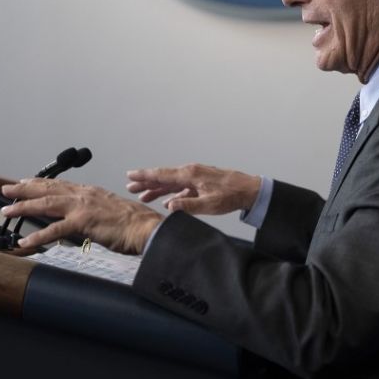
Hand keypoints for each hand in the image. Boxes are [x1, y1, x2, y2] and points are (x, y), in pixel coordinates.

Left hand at [0, 178, 161, 254]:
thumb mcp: (111, 212)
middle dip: (25, 189)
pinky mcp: (84, 222)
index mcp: (91, 193)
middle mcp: (85, 195)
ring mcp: (83, 207)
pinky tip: (25, 241)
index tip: (26, 182)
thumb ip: (96, 213)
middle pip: (48, 190)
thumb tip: (88, 219)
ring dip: (24, 207)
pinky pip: (56, 230)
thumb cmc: (135, 224)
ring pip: (47, 205)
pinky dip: (38, 235)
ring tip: (7, 211)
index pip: (61, 185)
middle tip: (7, 189)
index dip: (41, 184)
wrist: (148, 228)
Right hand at [126, 163, 260, 215]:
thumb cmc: (231, 195)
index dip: (145, 176)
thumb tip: (169, 206)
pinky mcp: (201, 183)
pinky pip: (181, 188)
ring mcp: (196, 177)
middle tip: (130, 187)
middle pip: (163, 177)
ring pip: (171, 183)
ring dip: (157, 189)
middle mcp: (191, 173)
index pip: (162, 174)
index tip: (130, 175)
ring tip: (143, 195)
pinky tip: (167, 202)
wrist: (249, 190)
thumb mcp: (209, 204)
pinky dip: (172, 194)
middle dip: (146, 182)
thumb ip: (188, 206)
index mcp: (190, 174)